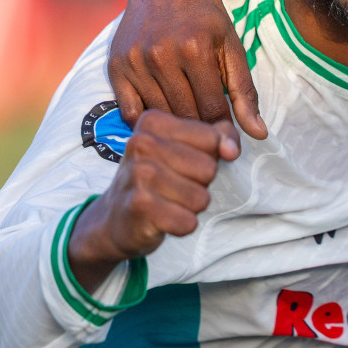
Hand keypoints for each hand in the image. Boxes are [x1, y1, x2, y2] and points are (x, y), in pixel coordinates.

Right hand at [67, 111, 239, 291]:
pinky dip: (181, 225)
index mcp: (153, 122)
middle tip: (172, 186)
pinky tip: (162, 219)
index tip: (183, 163)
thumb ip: (217, 137)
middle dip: (199, 184)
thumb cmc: (159, 178)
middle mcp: (142, 143)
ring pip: (201, 197)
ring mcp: (138, 174)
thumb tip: (231, 150)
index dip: (208, 157)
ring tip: (167, 201)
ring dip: (190, 207)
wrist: (116, 218)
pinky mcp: (140, 206)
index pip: (213, 139)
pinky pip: (188, 222)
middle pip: (209, 169)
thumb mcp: (185, 148)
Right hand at [109, 0, 266, 138]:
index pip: (213, 109)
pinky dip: (147, 120)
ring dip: (176, 128)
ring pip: (160, 114)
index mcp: (195, 50)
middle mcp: (160, 55)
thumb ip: (245, 91)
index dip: (224, 131)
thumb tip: (258, 134)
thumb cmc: (206, 16)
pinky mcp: (115, 65)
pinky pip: (129, 111)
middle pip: (185, 115)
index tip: (230, 145)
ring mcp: (135, 61)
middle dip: (201, 132)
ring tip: (190, 133)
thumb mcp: (232, 47)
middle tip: (211, 144)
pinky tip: (163, 120)